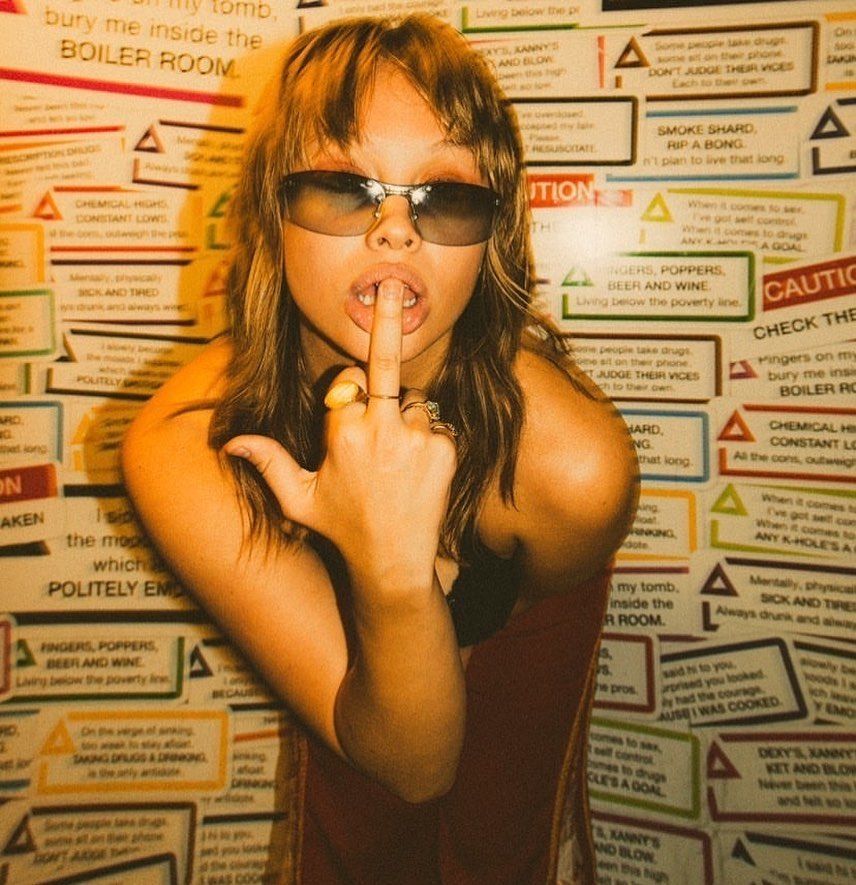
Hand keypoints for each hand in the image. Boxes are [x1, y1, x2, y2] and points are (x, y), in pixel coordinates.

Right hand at [224, 279, 456, 593]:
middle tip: (391, 303)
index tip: (349, 404)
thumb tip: (230, 440)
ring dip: (405, 419)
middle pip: (384, 372)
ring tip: (397, 463)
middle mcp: (378, 425)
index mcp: (340, 430)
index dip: (349, 391)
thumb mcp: (297, 498)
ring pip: (412, 401)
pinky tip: (417, 472)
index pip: (349, 380)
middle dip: (384, 344)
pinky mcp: (445, 446)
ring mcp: (415, 435)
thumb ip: (267, 462)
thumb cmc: (341, 529)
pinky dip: (429, 439)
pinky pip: (437, 424)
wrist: (393, 561)